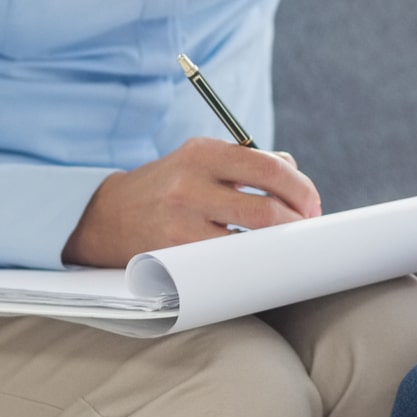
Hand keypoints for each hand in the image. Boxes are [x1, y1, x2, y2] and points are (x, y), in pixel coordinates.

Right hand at [62, 139, 322, 266]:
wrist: (104, 215)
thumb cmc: (168, 187)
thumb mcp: (200, 161)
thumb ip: (245, 162)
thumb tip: (293, 172)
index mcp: (203, 152)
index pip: (268, 167)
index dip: (300, 188)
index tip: (312, 205)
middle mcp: (191, 183)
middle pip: (266, 209)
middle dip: (296, 224)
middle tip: (306, 232)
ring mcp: (179, 221)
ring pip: (248, 241)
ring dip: (276, 248)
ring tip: (284, 248)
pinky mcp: (171, 253)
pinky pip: (224, 263)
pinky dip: (247, 264)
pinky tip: (255, 263)